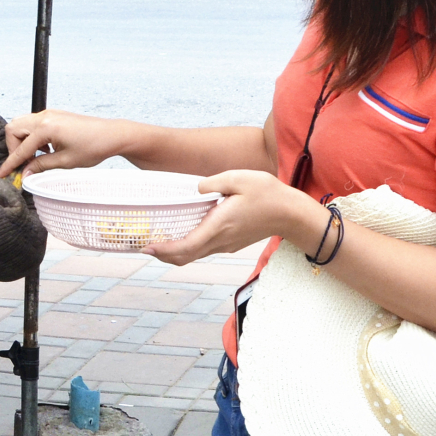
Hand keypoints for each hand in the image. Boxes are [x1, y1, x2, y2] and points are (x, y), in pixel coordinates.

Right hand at [0, 110, 135, 178]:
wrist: (111, 135)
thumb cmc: (93, 147)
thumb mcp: (65, 162)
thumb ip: (41, 166)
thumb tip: (24, 174)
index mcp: (46, 128)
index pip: (20, 149)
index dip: (9, 164)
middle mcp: (44, 116)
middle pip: (13, 129)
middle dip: (13, 148)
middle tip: (24, 163)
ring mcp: (48, 113)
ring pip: (21, 124)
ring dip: (22, 141)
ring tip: (37, 157)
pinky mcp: (53, 115)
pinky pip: (32, 123)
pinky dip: (31, 137)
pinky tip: (45, 149)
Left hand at [144, 169, 309, 266]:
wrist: (291, 213)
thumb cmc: (267, 194)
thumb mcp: (239, 178)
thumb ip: (212, 182)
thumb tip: (196, 189)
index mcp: (219, 226)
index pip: (185, 247)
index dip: (163, 250)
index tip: (146, 248)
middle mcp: (220, 241)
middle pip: (186, 257)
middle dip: (163, 255)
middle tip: (144, 247)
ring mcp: (226, 245)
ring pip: (195, 255)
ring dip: (175, 252)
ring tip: (158, 242)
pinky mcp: (232, 243)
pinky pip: (205, 249)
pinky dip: (189, 247)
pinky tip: (183, 235)